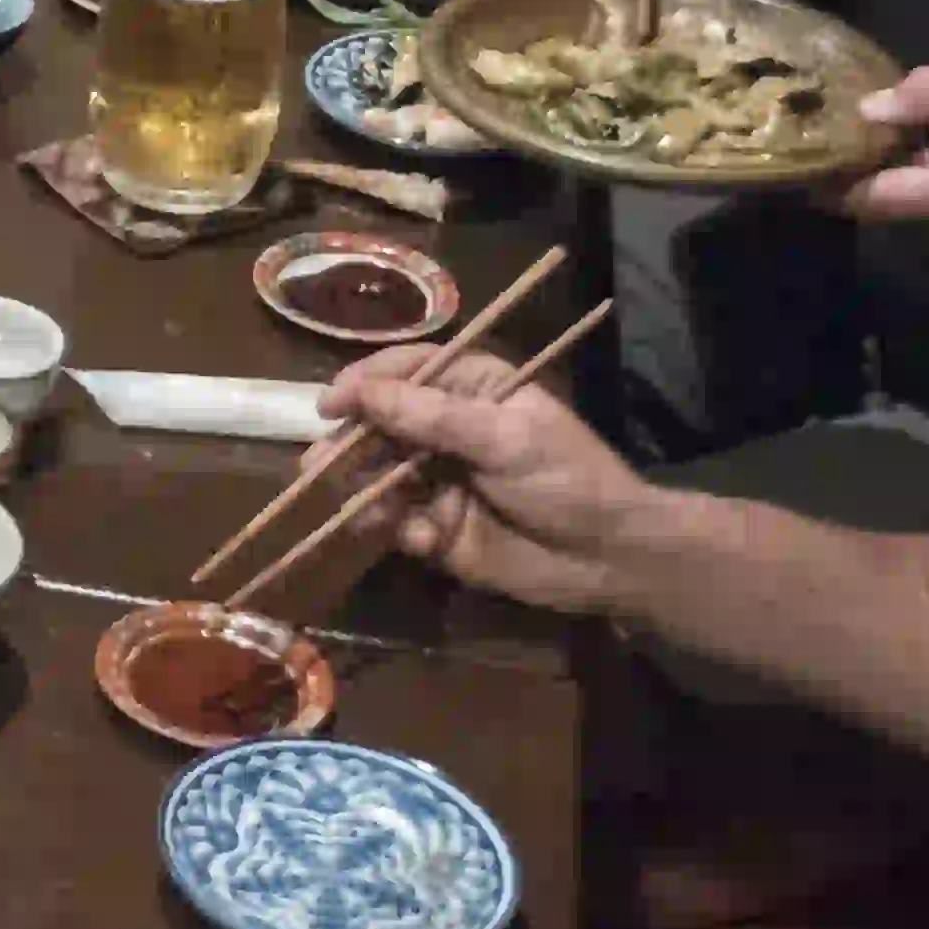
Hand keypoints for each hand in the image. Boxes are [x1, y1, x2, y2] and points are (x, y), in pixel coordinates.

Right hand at [315, 350, 669, 620]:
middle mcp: (447, 428)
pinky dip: (400, 530)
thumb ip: (431, 418)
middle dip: (350, 446)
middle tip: (319, 468)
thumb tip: (363, 394)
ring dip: (367, 493)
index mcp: (470, 387)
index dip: (363, 385)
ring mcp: (439, 479)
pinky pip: (397, 523)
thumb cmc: (567, 478)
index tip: (330, 406)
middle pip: (379, 425)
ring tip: (368, 513)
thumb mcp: (504, 438)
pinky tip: (421, 539)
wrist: (609, 557)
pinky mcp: (437, 528)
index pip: (403, 371)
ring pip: (378, 477)